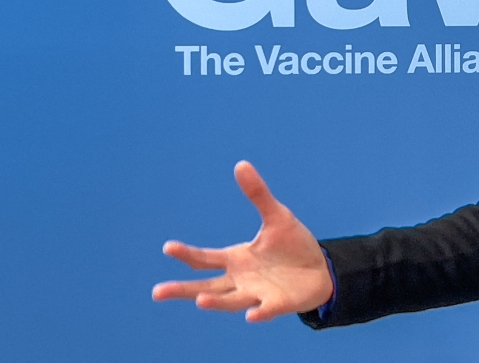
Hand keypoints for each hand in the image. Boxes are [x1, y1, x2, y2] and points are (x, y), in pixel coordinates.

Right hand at [152, 161, 334, 321]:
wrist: (321, 269)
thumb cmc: (292, 245)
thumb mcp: (276, 216)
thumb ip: (258, 194)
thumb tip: (241, 164)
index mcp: (237, 259)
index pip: (205, 259)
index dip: (186, 254)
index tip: (167, 247)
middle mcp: (241, 280)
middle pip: (207, 287)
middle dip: (183, 290)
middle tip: (157, 292)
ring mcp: (258, 294)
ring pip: (232, 300)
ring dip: (217, 302)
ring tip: (200, 301)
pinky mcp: (279, 303)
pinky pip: (267, 309)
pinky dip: (260, 312)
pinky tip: (252, 315)